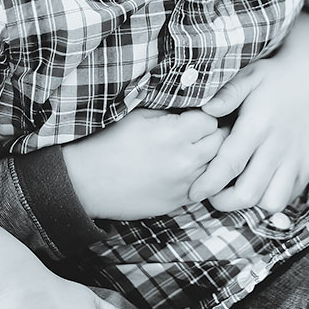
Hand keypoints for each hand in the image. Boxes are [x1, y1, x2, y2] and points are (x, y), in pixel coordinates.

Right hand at [63, 107, 224, 218]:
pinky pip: (203, 187)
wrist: (87, 182)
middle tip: (200, 129)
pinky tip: (184, 168)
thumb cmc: (109, 142)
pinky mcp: (179, 203)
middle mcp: (184, 162)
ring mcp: (183, 186)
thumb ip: (171, 111)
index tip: (197, 113)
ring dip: (209, 156)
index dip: (206, 113)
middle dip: (213, 133)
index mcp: (174, 134)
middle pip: (220, 142)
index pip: (212, 119)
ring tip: (194, 148)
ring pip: (216, 167)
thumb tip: (193, 106)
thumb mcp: (138, 114)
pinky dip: (200, 176)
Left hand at [189, 12, 308, 211]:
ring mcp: (297, 159)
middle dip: (224, 202)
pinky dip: (270, 197)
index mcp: (258, 125)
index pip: (229, 164)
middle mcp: (279, 146)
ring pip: (271, 202)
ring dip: (249, 203)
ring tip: (235, 190)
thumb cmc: (271, 77)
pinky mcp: (308, 166)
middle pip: (249, 192)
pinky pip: (289, 196)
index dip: (209, 184)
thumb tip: (206, 110)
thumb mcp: (247, 76)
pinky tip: (257, 183)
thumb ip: (226, 94)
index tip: (193, 192)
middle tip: (211, 195)